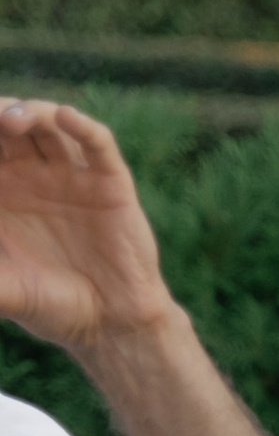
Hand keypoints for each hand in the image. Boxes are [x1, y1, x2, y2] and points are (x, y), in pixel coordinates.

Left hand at [0, 98, 179, 355]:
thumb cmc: (51, 308)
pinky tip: (66, 118)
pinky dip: (83, 127)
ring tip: (13, 120)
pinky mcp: (110, 181)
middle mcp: (34, 178)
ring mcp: (72, 176)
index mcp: (2, 196)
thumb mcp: (7, 291)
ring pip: (49, 126)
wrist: (110, 322)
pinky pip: (97, 144)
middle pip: (9, 130)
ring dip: (31, 113)